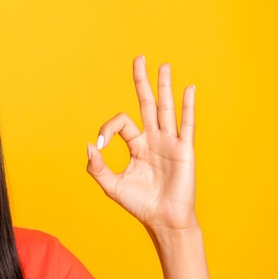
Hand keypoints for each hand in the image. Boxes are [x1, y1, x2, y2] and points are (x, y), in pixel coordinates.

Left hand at [86, 56, 197, 236]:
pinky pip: (186, 124)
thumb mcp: (111, 186)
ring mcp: (170, 143)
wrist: (164, 221)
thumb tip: (89, 145)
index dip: (107, 129)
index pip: (121, 123)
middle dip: (142, 81)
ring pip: (166, 108)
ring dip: (164, 86)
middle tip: (139, 58)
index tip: (100, 145)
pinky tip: (188, 88)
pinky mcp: (184, 150)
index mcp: (136, 145)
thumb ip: (96, 167)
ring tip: (164, 65)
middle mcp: (153, 139)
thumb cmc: (139, 204)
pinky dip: (187, 106)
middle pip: (146, 104)